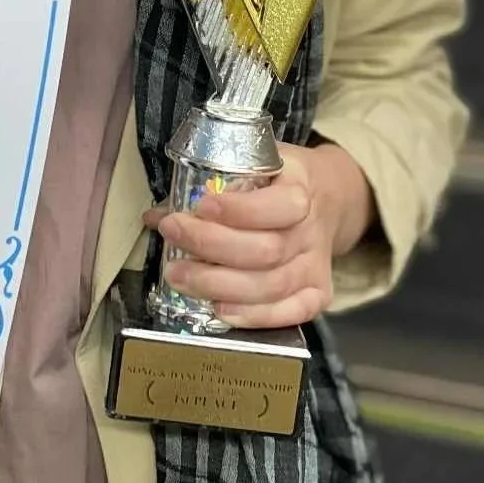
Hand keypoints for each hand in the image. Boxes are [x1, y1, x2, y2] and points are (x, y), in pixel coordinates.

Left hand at [142, 143, 375, 329]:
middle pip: (266, 251)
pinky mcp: (318, 294)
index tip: (200, 207)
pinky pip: (290, 313)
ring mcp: (316, 265)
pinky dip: (253, 316)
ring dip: (219, 284)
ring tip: (178, 276)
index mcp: (300, 188)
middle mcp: (311, 230)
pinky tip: (219, 309)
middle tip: (172, 235)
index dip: (238, 211)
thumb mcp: (253, 166)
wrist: (327, 199)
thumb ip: (208, 187)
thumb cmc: (277, 182)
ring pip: (271, 286)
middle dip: (212, 246)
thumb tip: (155, 216)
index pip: (277, 206)